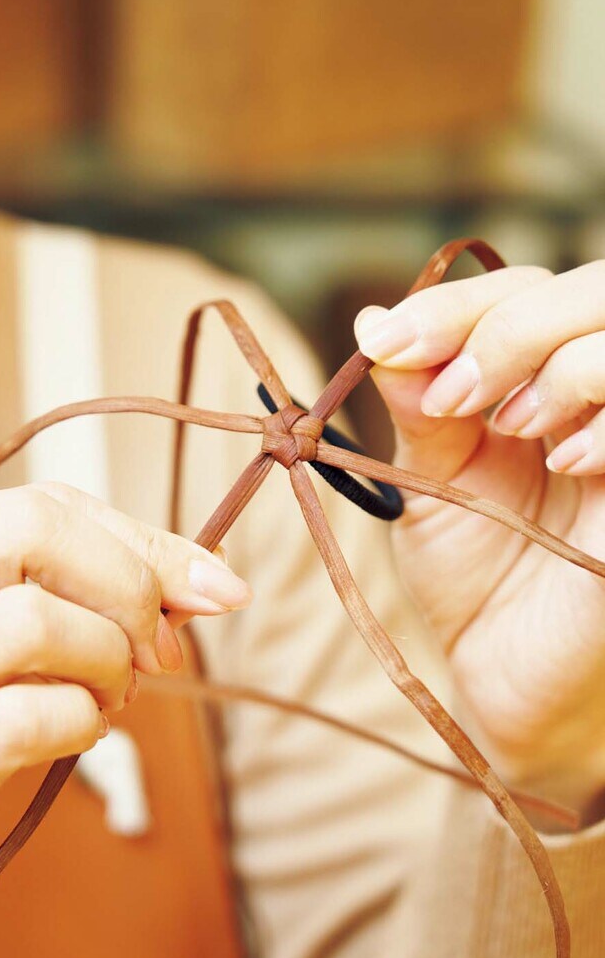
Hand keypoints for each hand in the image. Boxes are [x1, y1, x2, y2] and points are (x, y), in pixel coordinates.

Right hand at [0, 482, 250, 917]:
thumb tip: (217, 577)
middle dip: (127, 589)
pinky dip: (80, 722)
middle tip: (156, 655)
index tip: (206, 592)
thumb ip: (112, 594)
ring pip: (29, 619)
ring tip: (109, 698)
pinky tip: (81, 733)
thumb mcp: (32, 640)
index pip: (43, 507)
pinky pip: (21, 718)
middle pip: (28, 528)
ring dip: (107, 664)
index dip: (141, 546)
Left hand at [355, 262, 604, 810]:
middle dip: (508, 326)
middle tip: (452, 393)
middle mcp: (596, 394)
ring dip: (559, 365)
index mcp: (537, 376)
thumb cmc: (474, 570)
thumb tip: (375, 318)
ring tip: (507, 427)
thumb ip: (418, 400)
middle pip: (589, 289)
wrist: (507, 668)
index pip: (520, 290)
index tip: (387, 346)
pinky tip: (562, 462)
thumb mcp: (431, 475)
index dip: (455, 305)